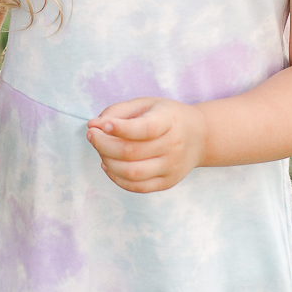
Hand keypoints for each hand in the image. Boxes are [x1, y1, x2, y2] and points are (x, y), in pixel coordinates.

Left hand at [86, 97, 206, 192]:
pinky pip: (136, 186)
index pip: (145, 129)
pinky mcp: (167, 182)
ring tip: (101, 150)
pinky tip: (109, 165)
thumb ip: (118, 112)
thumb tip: (93, 125)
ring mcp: (171, 167)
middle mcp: (173, 146)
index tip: (102, 125)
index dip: (120, 128)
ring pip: (131, 172)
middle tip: (92, 135)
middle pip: (131, 152)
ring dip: (107, 162)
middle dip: (103, 144)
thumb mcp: (146, 104)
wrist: (199, 136)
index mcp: (169, 121)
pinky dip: (116, 177)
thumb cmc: (166, 116)